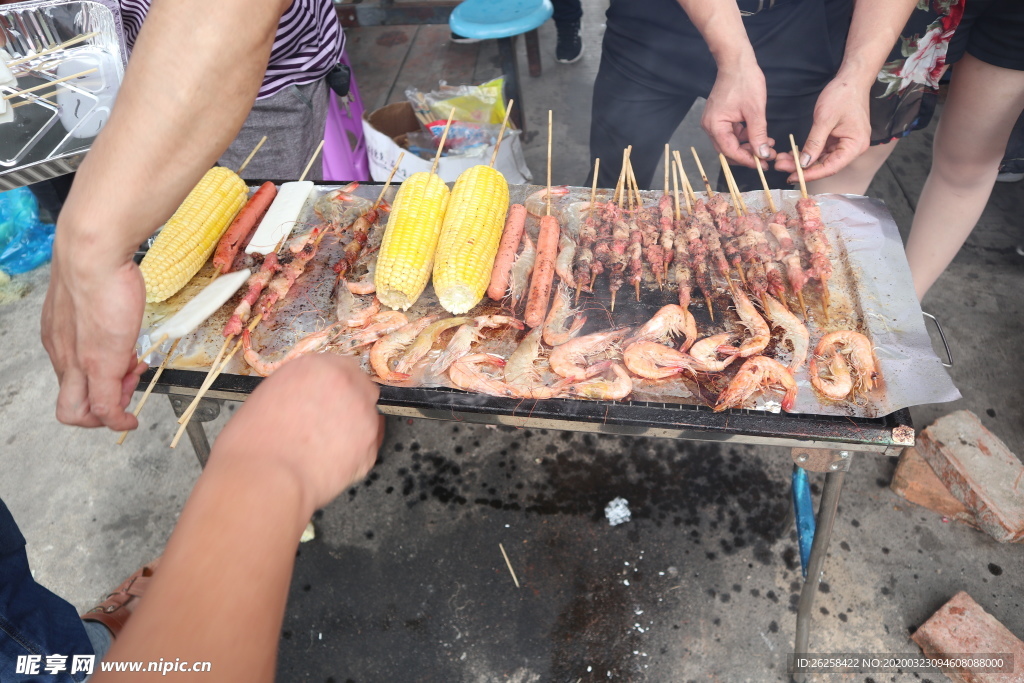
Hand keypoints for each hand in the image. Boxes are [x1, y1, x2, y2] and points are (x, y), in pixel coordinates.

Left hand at [41, 241, 147, 429]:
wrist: (92, 253)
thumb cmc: (97, 266)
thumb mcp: (93, 293)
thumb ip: (98, 314)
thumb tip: (113, 321)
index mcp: (59, 339)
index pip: (69, 379)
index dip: (95, 382)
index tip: (120, 370)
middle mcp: (62, 355)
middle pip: (70, 405)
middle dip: (101, 405)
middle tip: (127, 383)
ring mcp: (77, 363)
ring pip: (82, 411)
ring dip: (112, 408)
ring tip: (132, 382)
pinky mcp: (99, 366)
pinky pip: (104, 410)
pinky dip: (118, 422)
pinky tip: (131, 421)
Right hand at [212, 354, 381, 513]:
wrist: (265, 479)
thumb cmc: (253, 443)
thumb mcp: (268, 396)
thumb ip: (297, 389)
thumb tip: (306, 398)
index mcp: (317, 366)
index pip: (339, 366)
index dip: (332, 385)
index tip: (326, 397)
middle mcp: (346, 384)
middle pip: (360, 386)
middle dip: (349, 402)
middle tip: (328, 421)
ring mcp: (364, 415)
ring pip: (368, 416)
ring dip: (353, 426)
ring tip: (326, 445)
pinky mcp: (370, 447)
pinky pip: (369, 446)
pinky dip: (356, 452)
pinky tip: (333, 460)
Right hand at [702, 52, 774, 166]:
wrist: (736, 61)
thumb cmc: (744, 81)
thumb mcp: (755, 111)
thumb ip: (758, 135)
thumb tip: (762, 154)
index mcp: (715, 125)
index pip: (730, 151)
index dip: (747, 160)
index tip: (763, 164)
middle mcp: (710, 126)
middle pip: (727, 150)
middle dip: (747, 155)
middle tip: (766, 156)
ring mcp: (713, 121)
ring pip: (730, 143)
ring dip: (747, 146)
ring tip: (767, 145)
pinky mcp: (719, 117)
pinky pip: (730, 133)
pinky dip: (744, 137)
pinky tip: (758, 135)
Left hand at [774, 76, 870, 182]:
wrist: (852, 79)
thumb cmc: (842, 95)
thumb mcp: (825, 119)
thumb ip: (814, 143)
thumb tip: (803, 163)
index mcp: (855, 145)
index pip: (831, 167)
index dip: (810, 174)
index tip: (792, 176)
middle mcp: (853, 148)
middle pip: (825, 165)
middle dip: (802, 168)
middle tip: (780, 166)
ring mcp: (846, 144)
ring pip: (821, 159)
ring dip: (802, 161)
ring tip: (781, 160)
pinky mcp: (838, 139)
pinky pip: (822, 150)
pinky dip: (807, 152)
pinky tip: (792, 154)